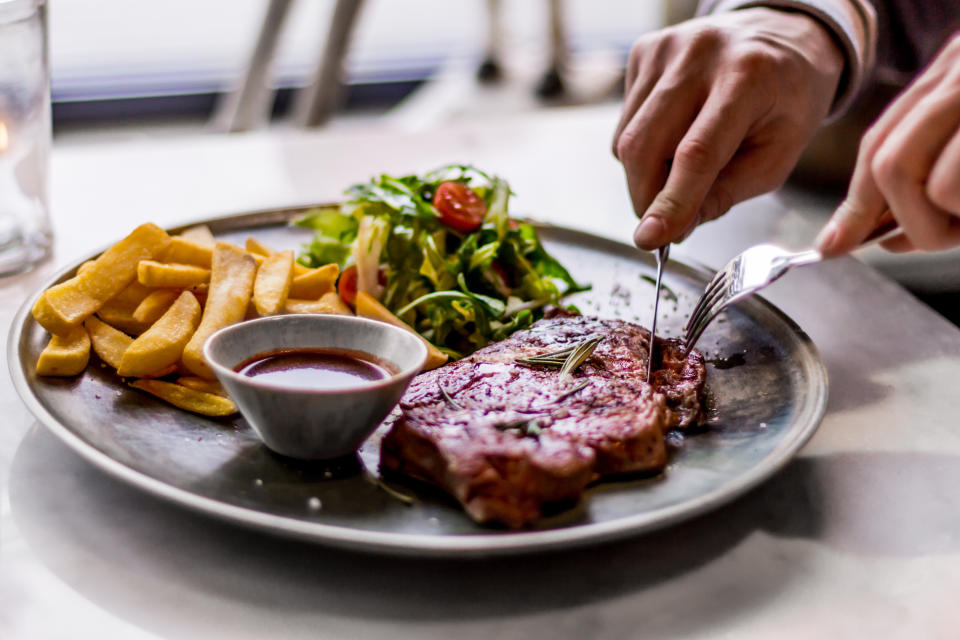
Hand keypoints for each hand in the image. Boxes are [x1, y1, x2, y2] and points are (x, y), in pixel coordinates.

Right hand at [613, 8, 843, 249]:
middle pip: (645, 145)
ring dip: (645, 173)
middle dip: (647, 197)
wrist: (781, 39)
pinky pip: (625, 121)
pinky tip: (674, 134)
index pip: (696, 152)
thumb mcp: (776, 157)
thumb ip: (725, 195)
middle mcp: (701, 54)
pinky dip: (643, 146)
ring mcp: (667, 48)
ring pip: (627, 138)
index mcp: (748, 77)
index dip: (671, 202)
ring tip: (682, 167)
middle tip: (664, 222)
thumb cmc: (786, 100)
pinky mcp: (645, 51)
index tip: (651, 238)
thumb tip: (674, 229)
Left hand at [817, 34, 959, 255]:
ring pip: (932, 187)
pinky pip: (954, 191)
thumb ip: (927, 171)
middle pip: (891, 165)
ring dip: (942, 225)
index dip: (855, 206)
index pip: (878, 144)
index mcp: (950, 74)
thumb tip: (883, 237)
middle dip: (903, 219)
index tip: (833, 246)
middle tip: (934, 238)